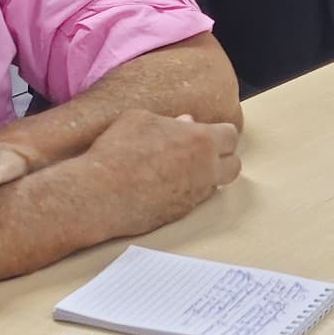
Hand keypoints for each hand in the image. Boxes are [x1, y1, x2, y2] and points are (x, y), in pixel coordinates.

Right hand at [87, 108, 240, 224]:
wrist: (100, 193)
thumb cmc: (117, 151)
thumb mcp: (140, 120)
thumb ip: (169, 121)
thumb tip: (185, 122)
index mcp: (201, 141)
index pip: (231, 136)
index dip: (219, 134)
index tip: (207, 133)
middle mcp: (205, 171)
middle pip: (234, 166)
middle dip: (222, 158)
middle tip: (202, 154)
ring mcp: (194, 196)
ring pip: (214, 186)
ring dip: (203, 178)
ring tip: (179, 170)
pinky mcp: (179, 215)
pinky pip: (192, 202)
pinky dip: (184, 193)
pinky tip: (162, 186)